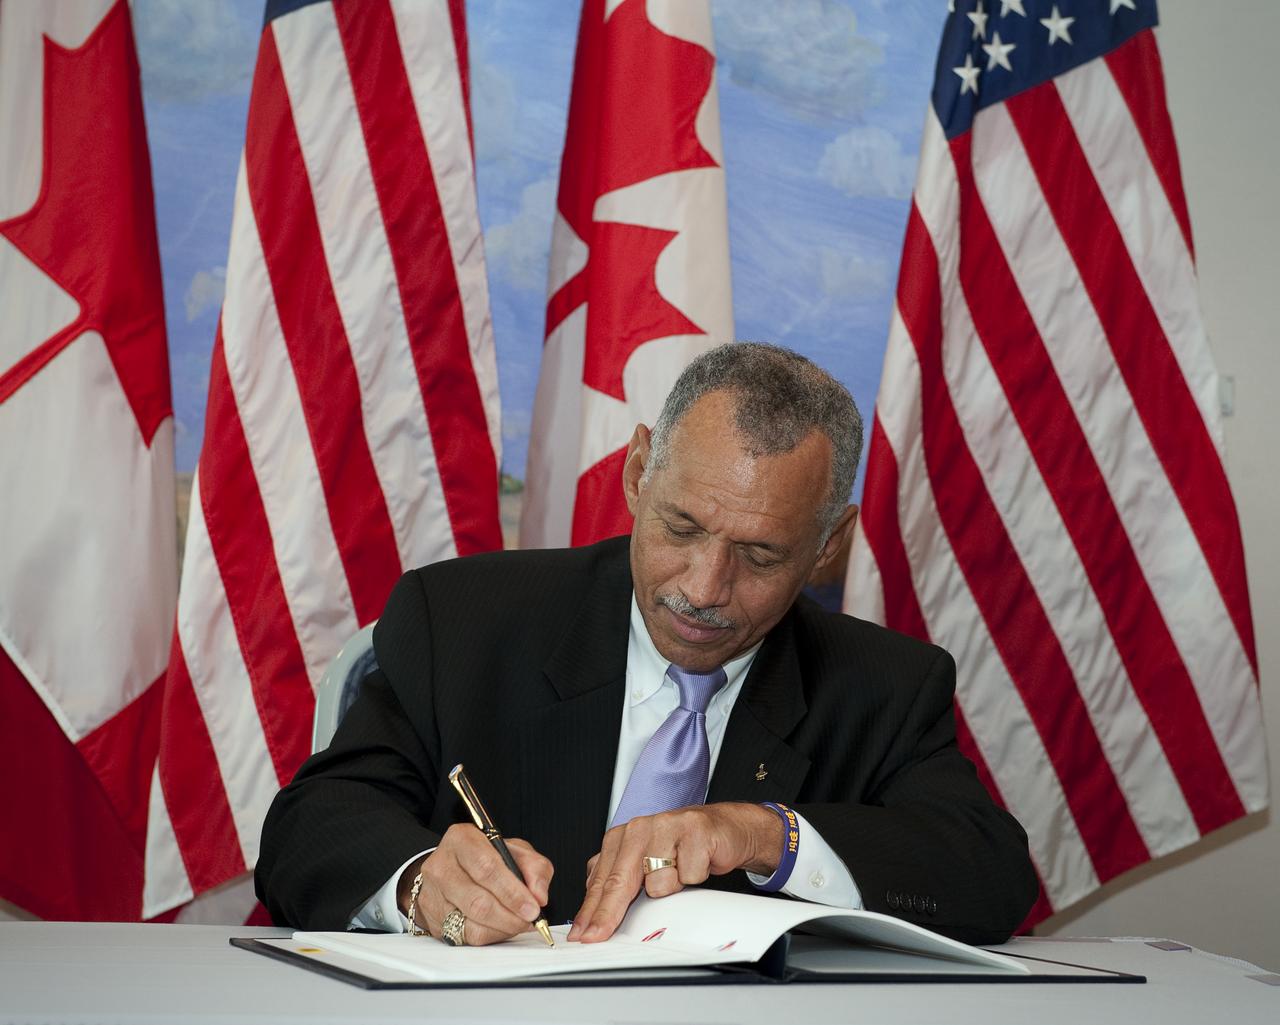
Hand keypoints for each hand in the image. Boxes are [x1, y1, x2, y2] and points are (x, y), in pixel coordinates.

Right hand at [403, 824, 552, 944]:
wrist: (451, 867)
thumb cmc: (485, 857)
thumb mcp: (514, 850)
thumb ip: (534, 867)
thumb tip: (539, 895)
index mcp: (462, 839)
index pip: (487, 868)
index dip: (512, 892)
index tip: (532, 907)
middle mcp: (441, 865)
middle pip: (478, 901)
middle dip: (511, 916)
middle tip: (530, 919)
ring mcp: (433, 894)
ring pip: (472, 924)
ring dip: (503, 929)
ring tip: (519, 923)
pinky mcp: (432, 918)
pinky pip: (465, 937)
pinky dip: (490, 936)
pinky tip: (501, 927)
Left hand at [568, 802, 782, 942]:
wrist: (725, 828)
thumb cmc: (683, 846)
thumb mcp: (646, 861)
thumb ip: (619, 879)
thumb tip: (594, 914)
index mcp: (623, 836)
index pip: (602, 879)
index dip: (590, 910)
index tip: (582, 934)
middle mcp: (640, 828)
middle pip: (619, 880)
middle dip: (607, 914)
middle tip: (597, 936)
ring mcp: (666, 826)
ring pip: (657, 882)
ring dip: (671, 887)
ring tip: (679, 870)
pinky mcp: (694, 830)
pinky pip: (688, 874)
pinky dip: (695, 875)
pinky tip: (697, 861)